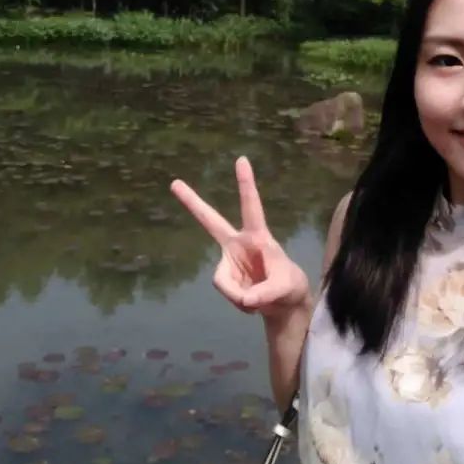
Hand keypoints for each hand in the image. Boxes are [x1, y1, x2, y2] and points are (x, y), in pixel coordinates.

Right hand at [170, 157, 309, 318]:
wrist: (284, 303)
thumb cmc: (289, 285)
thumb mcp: (284, 289)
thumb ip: (265, 294)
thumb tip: (244, 299)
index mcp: (258, 236)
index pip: (252, 207)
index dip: (246, 185)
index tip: (241, 159)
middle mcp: (239, 244)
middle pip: (211, 221)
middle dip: (192, 202)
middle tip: (174, 183)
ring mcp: (229, 261)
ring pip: (224, 282)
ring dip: (241, 296)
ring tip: (259, 300)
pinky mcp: (226, 278)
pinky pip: (228, 294)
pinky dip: (241, 304)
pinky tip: (252, 303)